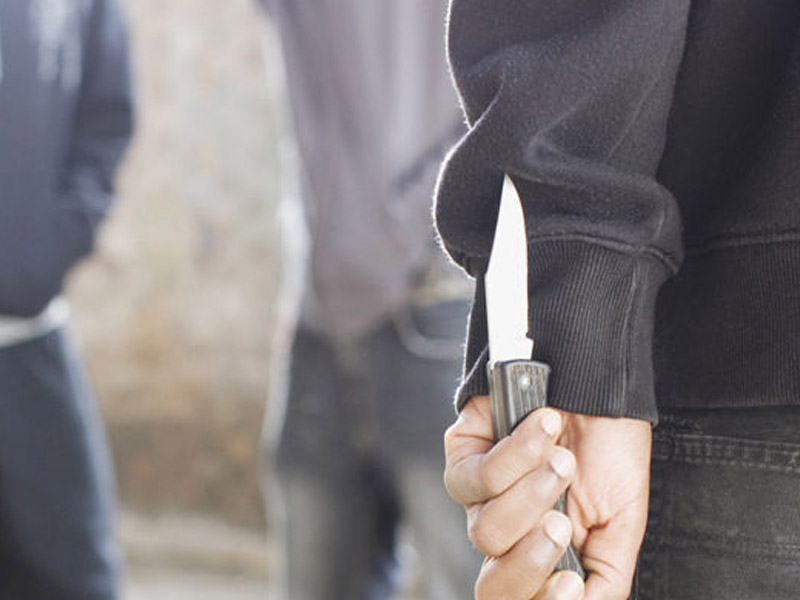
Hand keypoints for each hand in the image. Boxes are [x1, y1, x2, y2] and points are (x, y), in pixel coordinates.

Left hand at [444, 396, 650, 599]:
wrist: (598, 390)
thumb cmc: (608, 451)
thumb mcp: (623, 520)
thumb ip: (606, 575)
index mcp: (540, 553)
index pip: (519, 599)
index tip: (573, 582)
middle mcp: (505, 531)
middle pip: (491, 585)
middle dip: (530, 560)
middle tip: (562, 522)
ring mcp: (479, 498)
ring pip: (486, 532)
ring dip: (533, 495)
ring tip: (562, 461)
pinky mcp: (462, 456)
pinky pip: (476, 478)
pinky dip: (517, 454)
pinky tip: (544, 430)